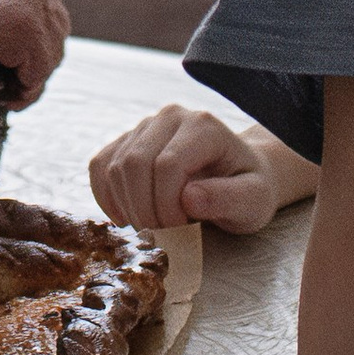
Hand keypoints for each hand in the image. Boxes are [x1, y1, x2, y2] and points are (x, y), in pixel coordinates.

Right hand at [0, 0, 68, 103]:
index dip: (28, 22)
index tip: (10, 47)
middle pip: (50, 15)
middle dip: (34, 50)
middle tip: (11, 76)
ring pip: (51, 43)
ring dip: (33, 72)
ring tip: (11, 91)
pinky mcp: (19, 24)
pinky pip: (38, 67)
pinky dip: (27, 89)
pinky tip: (7, 99)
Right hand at [88, 102, 317, 234]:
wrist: (239, 176)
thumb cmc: (249, 189)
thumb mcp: (253, 200)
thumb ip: (228, 198)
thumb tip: (189, 198)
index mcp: (203, 126)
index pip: (167, 165)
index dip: (166, 206)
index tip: (180, 233)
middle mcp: (170, 117)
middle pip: (134, 164)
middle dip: (143, 210)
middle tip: (162, 238)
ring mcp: (145, 126)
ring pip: (114, 166)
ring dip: (126, 207)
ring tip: (152, 229)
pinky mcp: (128, 140)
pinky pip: (100, 166)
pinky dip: (105, 196)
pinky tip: (125, 217)